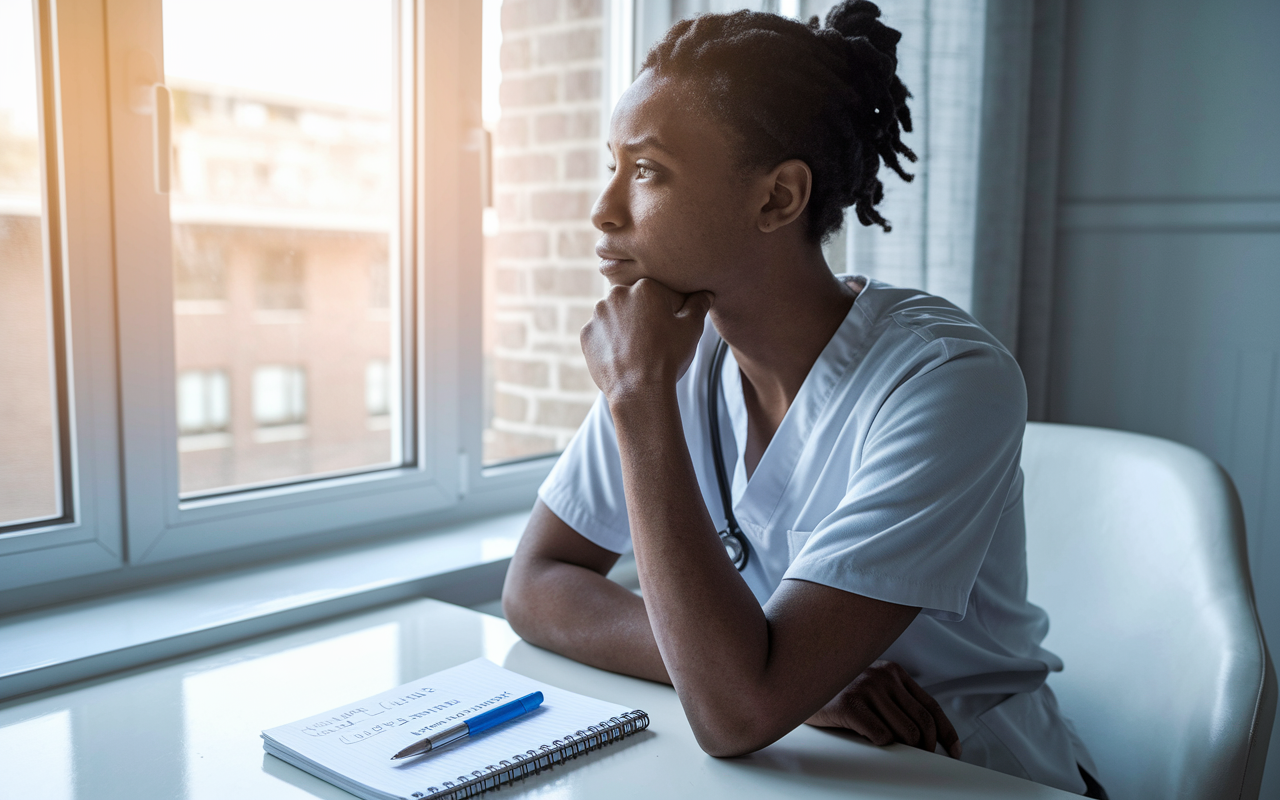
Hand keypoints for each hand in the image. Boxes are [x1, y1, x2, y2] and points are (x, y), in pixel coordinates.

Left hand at [580, 278, 712, 403]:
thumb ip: (698, 305)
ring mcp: (598, 314)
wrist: (640, 390)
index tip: (671, 327)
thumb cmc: (668, 357)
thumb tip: (704, 294)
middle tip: (654, 339)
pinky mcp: (586, 334)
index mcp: (645, 286)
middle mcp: (617, 294)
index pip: (659, 292)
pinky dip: (609, 341)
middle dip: (643, 314)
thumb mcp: (692, 328)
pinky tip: (622, 356)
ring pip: (615, 315)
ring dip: (624, 326)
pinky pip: (600, 333)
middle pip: (634, 301)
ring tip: (638, 349)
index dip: (669, 310)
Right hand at [806, 660, 961, 757]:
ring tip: (891, 748)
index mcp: (893, 672)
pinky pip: (880, 737)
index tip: (953, 750)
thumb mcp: (871, 686)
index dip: (946, 732)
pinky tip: (867, 738)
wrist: (798, 681)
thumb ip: (895, 699)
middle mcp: (882, 677)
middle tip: (922, 758)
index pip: (931, 705)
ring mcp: (866, 689)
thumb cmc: (837, 690)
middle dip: (926, 747)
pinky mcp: (849, 705)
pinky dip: (880, 744)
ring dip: (902, 748)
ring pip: (905, 733)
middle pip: (922, 723)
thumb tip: (924, 733)